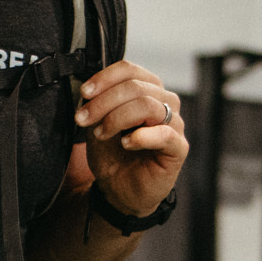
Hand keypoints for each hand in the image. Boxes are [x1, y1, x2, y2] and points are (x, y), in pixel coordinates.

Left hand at [75, 60, 186, 219]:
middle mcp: (165, 103)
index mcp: (147, 90)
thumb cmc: (113, 154)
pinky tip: (126, 143)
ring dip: (117, 117)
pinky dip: (141, 136)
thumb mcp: (98, 124)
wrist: (119, 190)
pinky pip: (165, 134)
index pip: (130, 71)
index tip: (84, 93)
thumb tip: (89, 89)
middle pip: (136, 87)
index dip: (105, 78)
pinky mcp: (178, 148)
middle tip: (83, 119)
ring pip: (148, 105)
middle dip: (104, 102)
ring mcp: (175, 125)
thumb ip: (98, 103)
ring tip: (101, 134)